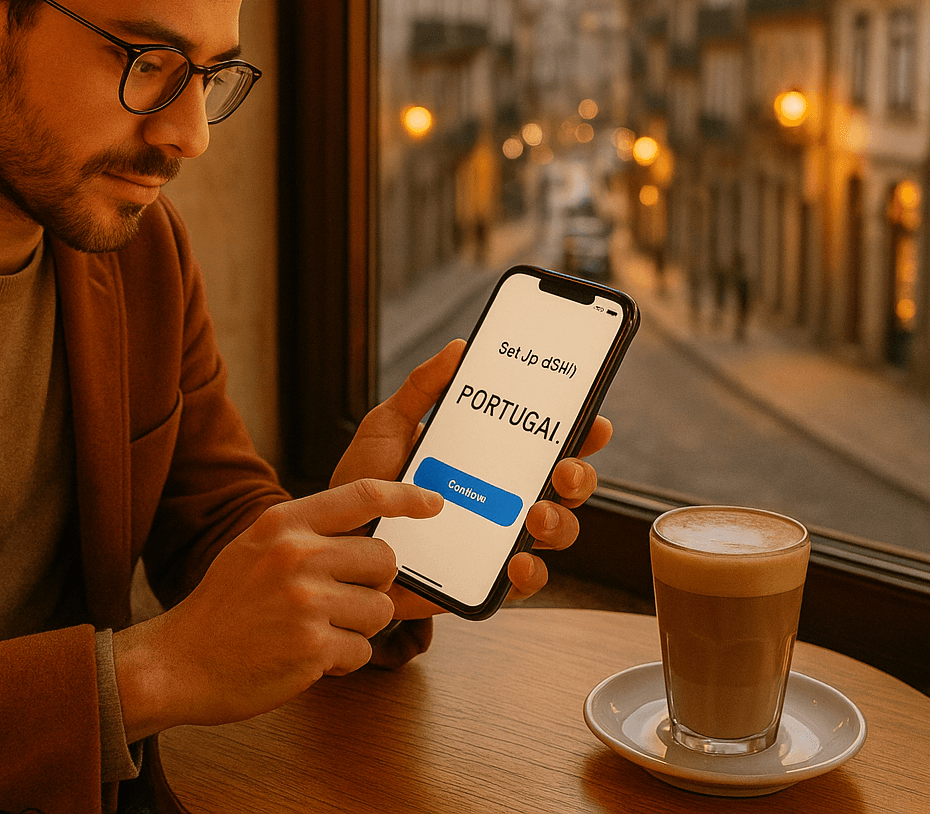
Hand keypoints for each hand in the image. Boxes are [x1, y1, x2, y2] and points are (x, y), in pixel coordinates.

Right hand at [112, 477, 444, 737]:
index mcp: (284, 523)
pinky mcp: (314, 646)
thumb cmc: (222, 608)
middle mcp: (297, 555)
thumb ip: (303, 536)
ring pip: (380, 609)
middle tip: (341, 600)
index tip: (433, 502)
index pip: (362, 495)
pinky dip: (343, 659)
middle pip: (384, 559)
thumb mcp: (254, 549)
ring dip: (359, 627)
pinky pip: (363, 649)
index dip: (406, 496)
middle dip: (374, 585)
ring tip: (318, 631)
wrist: (180, 661)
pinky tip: (308, 656)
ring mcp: (307, 601)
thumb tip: (364, 535)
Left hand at [330, 339, 612, 629]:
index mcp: (489, 456)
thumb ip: (422, 388)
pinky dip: (532, 574)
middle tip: (564, 470)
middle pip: (566, 486)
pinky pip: (524, 582)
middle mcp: (503, 496)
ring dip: (560, 523)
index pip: (547, 441)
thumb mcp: (388, 425)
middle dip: (580, 476)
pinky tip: (519, 561)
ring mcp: (497, 538)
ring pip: (556, 532)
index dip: (580, 431)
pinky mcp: (482, 578)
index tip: (594, 421)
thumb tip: (459, 347)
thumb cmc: (365, 480)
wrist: (334, 540)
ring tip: (536, 514)